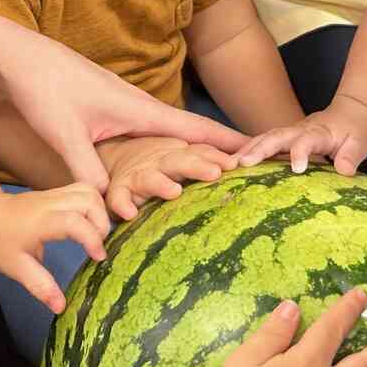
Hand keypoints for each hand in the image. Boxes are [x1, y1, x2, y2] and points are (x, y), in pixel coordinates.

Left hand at [0, 22, 247, 192]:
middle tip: (254, 169)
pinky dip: (164, 146)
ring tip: (219, 169)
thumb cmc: (42, 87)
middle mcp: (138, 106)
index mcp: (139, 108)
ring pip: (168, 133)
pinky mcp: (107, 110)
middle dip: (221, 149)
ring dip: (193, 148)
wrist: (16, 55)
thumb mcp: (65, 133)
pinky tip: (163, 159)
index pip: (194, 128)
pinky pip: (147, 133)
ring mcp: (123, 106)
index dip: (228, 142)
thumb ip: (89, 170)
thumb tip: (109, 208)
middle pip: (190, 131)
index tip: (262, 151)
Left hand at [0, 184, 111, 313]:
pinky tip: (90, 224)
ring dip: (100, 212)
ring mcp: (55, 194)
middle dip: (102, 224)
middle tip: (98, 248)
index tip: (98, 258)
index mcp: (41, 221)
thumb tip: (61, 307)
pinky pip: (83, 191)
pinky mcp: (57, 193)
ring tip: (96, 236)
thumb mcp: (16, 268)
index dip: (92, 239)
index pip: (75, 222)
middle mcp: (51, 203)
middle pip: (89, 200)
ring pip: (88, 192)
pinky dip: (94, 206)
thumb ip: (40, 286)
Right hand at [100, 135, 234, 220]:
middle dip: (196, 166)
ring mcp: (137, 175)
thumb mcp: (184, 159)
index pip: (199, 153)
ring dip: (161, 184)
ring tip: (174, 191)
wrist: (113, 158)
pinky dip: (122, 204)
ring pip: (149, 178)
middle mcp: (159, 162)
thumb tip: (253, 162)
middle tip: (214, 173)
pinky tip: (129, 213)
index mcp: (178, 155)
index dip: (216, 157)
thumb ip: (212, 163)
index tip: (234, 165)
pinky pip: (117, 198)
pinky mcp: (117, 190)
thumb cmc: (160, 165)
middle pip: (179, 162)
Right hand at [233, 96, 366, 175]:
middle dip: (260, 149)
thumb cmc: (357, 130)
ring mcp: (291, 131)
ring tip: (231, 163)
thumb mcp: (361, 143)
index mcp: (320, 132)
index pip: (307, 140)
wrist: (353, 112)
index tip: (297, 169)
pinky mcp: (286, 137)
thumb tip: (344, 171)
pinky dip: (250, 149)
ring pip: (266, 137)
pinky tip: (236, 160)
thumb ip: (352, 156)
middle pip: (277, 136)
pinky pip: (266, 141)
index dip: (300, 152)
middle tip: (243, 163)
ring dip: (249, 149)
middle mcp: (301, 129)